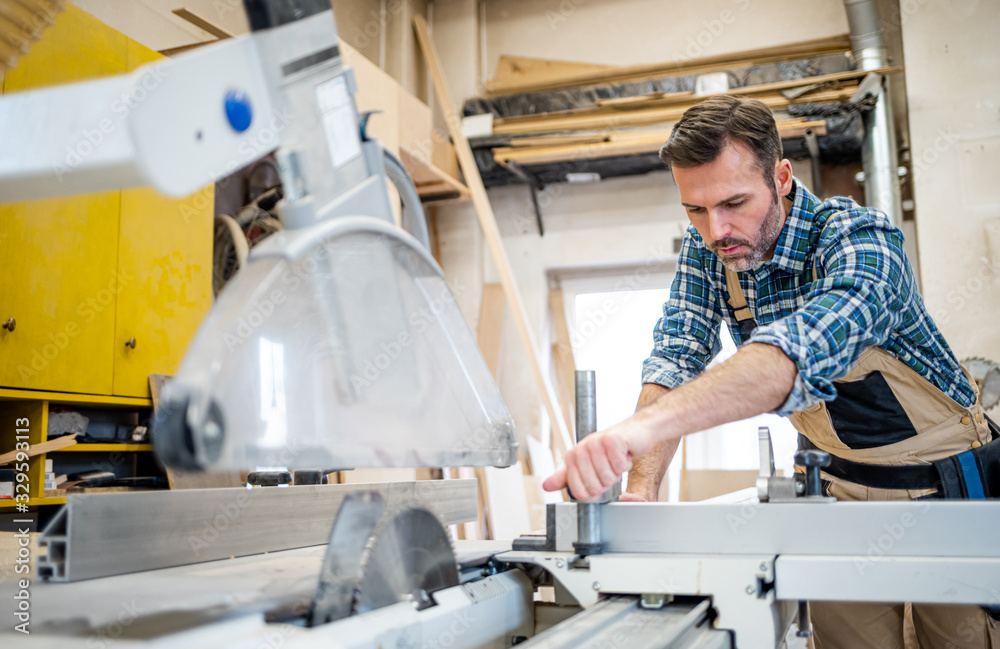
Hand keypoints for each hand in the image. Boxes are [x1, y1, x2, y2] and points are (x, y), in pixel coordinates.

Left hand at [542, 416, 658, 501]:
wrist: (633, 433)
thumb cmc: (610, 451)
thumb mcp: (586, 467)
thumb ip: (566, 478)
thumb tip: (546, 486)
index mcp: (573, 456)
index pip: (579, 492)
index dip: (593, 493)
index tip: (598, 481)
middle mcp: (582, 448)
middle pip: (595, 487)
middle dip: (607, 482)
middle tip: (609, 468)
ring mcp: (596, 442)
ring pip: (608, 478)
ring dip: (617, 473)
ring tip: (615, 460)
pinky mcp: (613, 440)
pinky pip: (620, 467)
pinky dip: (625, 464)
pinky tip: (623, 454)